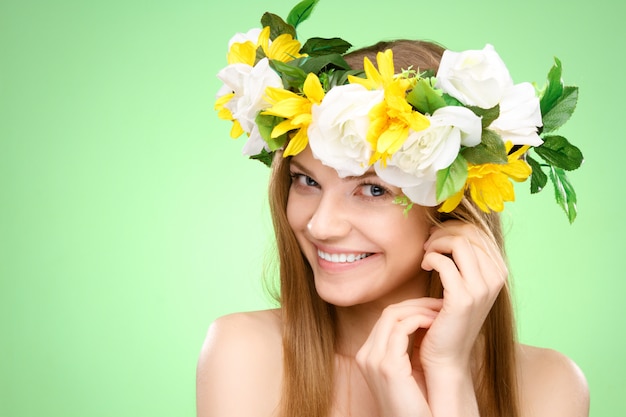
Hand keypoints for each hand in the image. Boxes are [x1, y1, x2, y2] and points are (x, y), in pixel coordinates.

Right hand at [355, 298, 442, 416]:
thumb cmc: (415, 405)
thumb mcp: (406, 373)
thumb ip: (406, 351)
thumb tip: (422, 326)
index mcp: (368, 356)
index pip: (386, 319)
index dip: (411, 309)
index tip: (433, 308)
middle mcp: (365, 355)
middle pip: (388, 313)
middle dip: (416, 304)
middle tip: (440, 304)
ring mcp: (373, 360)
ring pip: (393, 315)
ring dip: (420, 309)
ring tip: (440, 312)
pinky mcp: (387, 366)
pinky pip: (401, 329)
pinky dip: (420, 320)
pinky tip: (436, 323)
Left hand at [419, 220, 506, 371]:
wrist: (447, 354)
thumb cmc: (449, 316)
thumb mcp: (464, 283)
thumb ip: (465, 259)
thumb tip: (450, 228)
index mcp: (499, 271)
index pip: (479, 231)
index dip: (454, 227)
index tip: (436, 236)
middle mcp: (496, 278)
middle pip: (469, 232)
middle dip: (444, 232)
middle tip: (428, 243)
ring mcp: (482, 288)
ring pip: (458, 242)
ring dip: (436, 243)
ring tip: (426, 254)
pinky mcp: (463, 298)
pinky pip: (444, 262)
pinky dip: (430, 258)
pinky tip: (424, 266)